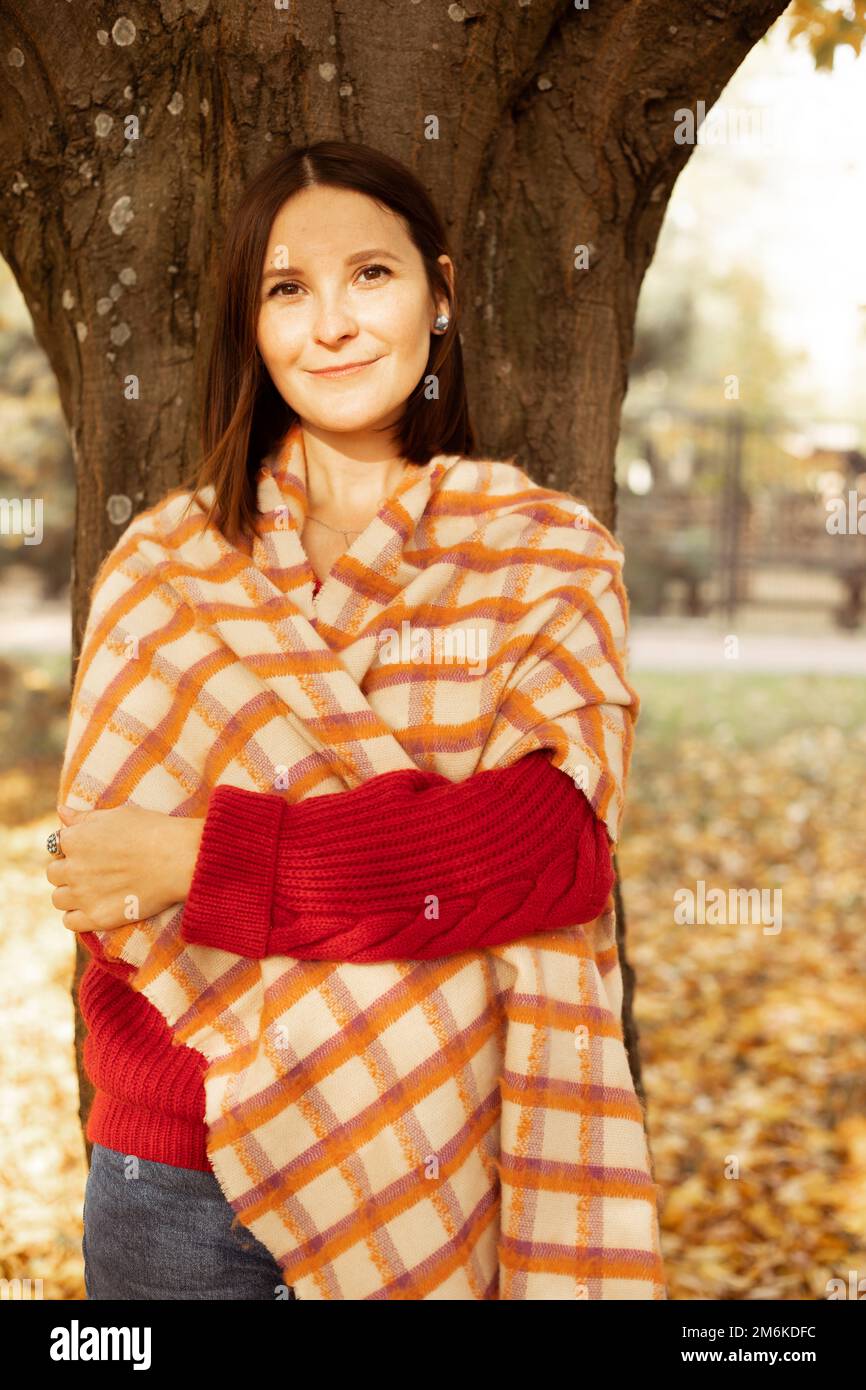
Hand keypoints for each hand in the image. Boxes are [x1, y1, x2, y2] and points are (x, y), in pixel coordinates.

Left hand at [45, 803, 204, 933]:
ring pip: (59, 899)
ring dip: (71, 894)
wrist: (179, 859)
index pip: (57, 846)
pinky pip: (70, 922)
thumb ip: (84, 817)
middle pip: (54, 874)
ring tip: (93, 890)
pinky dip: (78, 916)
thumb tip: (61, 811)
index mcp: (74, 839)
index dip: (74, 848)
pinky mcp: (96, 917)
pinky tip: (94, 907)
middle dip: (69, 871)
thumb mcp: (117, 814)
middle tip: (93, 871)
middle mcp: (72, 867)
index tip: (92, 851)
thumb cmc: (152, 830)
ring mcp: (83, 895)